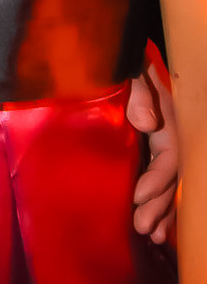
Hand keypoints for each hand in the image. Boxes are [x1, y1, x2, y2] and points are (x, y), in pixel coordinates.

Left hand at [127, 49, 178, 243]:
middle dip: (159, 204)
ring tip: (149, 235)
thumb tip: (146, 122)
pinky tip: (152, 228)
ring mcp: (157, 143)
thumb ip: (139, 91)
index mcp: (167, 116)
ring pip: (168, 183)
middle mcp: (167, 133)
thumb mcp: (130, 67)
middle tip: (141, 227)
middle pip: (172, 176)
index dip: (158, 178)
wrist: (112, 48)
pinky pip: (157, 180)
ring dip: (161, 211)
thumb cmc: (120, 57)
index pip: (170, 154)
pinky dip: (156, 204)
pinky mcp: (144, 149)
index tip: (137, 195)